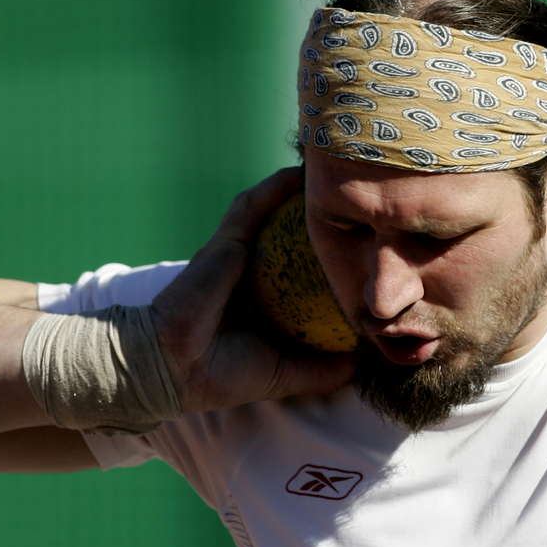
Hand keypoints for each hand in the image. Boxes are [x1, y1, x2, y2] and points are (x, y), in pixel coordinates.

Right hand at [149, 166, 354, 412]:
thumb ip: (324, 368)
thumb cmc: (225, 373)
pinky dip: (275, 188)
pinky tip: (300, 174)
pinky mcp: (225, 242)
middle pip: (294, 231)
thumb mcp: (287, 372)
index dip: (336, 251)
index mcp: (271, 296)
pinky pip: (252, 207)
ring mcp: (240, 252)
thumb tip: (365, 359)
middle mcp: (257, 268)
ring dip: (300, 191)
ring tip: (336, 173)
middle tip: (360, 197)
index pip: (308, 265)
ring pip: (274, 210)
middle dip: (323, 213)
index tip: (372, 241)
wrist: (175, 369)